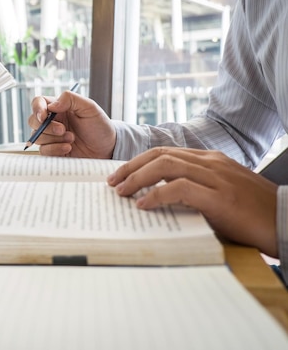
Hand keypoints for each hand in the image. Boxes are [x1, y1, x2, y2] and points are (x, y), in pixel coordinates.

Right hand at [28, 91, 115, 157]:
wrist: (107, 148)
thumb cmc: (99, 126)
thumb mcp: (89, 107)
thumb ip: (70, 99)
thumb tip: (51, 105)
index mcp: (59, 108)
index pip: (38, 103)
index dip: (37, 109)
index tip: (44, 116)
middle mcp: (52, 121)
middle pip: (33, 121)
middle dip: (46, 127)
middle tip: (63, 130)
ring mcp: (51, 137)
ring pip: (37, 137)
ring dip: (54, 139)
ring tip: (71, 139)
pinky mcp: (53, 151)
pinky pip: (43, 151)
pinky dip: (55, 149)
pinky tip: (69, 148)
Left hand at [107, 147, 278, 256]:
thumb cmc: (253, 214)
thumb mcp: (220, 196)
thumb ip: (194, 192)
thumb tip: (157, 202)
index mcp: (210, 160)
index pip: (166, 152)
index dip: (139, 162)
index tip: (121, 175)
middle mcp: (211, 162)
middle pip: (160, 154)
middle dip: (131, 167)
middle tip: (112, 182)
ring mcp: (216, 177)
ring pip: (166, 165)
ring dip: (137, 178)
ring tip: (121, 192)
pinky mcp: (220, 197)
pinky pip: (180, 188)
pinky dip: (156, 194)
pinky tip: (143, 205)